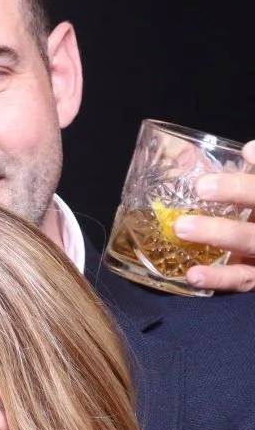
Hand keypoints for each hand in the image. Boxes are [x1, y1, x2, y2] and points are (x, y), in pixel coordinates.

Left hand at [179, 139, 254, 292]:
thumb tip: (237, 150)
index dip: (252, 174)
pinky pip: (242, 279)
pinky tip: (193, 274)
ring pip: (250, 241)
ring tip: (182, 228)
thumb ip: (250, 172)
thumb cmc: (251, 209)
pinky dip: (218, 278)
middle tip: (201, 187)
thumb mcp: (253, 190)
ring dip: (218, 233)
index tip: (242, 155)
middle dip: (238, 192)